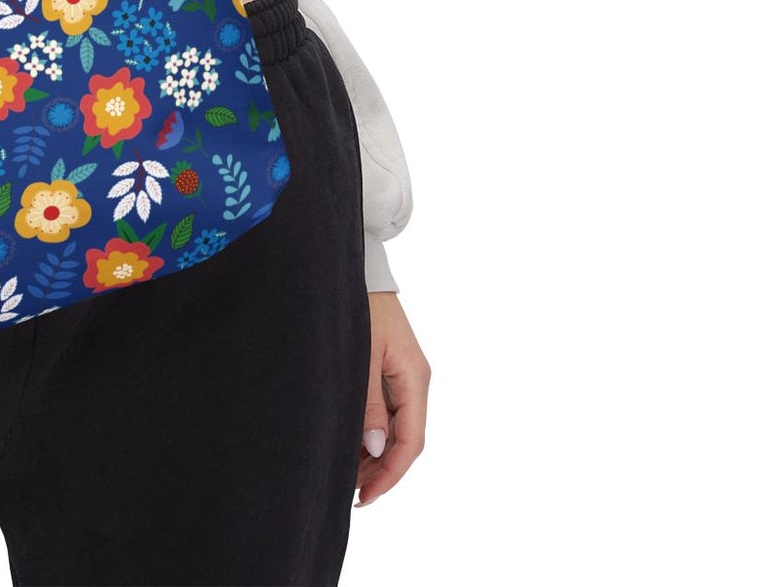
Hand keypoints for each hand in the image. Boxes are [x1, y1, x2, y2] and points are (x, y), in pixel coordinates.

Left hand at [356, 291, 428, 505]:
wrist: (358, 267)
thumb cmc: (359, 306)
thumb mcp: (361, 355)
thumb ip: (369, 402)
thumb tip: (375, 448)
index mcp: (415, 378)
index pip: (411, 441)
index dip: (390, 473)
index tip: (366, 497)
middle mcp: (415, 380)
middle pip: (405, 439)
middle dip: (381, 469)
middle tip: (352, 492)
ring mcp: (404, 374)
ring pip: (396, 427)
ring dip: (375, 453)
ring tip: (348, 474)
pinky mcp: (390, 367)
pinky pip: (387, 410)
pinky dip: (371, 431)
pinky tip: (352, 443)